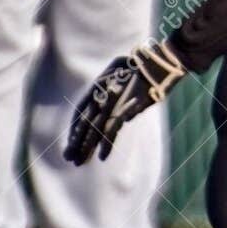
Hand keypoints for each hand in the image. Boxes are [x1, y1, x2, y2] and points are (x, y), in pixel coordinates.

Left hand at [65, 42, 188, 164]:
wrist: (157, 65)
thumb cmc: (147, 74)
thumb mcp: (131, 87)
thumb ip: (126, 103)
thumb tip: (126, 118)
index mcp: (99, 89)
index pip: (79, 112)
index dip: (74, 129)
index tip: (71, 144)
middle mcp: (101, 96)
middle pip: (84, 123)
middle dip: (76, 142)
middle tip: (69, 158)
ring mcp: (111, 102)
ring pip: (93, 129)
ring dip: (86, 147)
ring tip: (79, 162)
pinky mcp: (123, 109)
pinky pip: (111, 130)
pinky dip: (106, 144)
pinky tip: (102, 157)